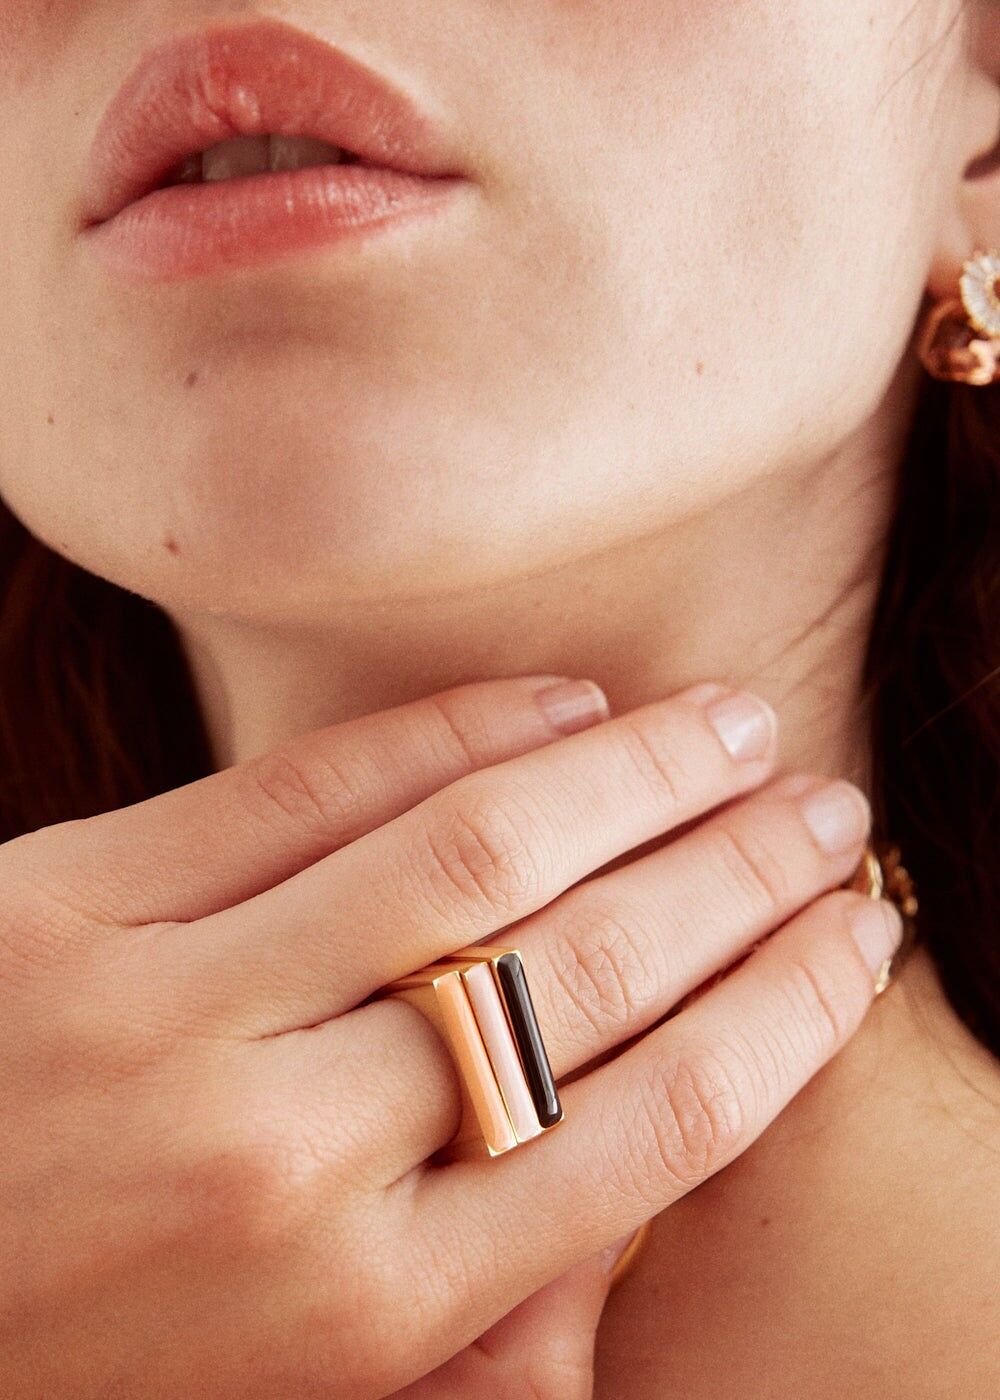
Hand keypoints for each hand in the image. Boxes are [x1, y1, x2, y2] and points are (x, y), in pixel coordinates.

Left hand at [0, 676, 900, 1397]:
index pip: (651, 1127)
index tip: (853, 940)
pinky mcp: (74, 900)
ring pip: (468, 854)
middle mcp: (293, 1157)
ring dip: (632, 776)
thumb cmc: (86, 1352)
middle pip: (588, 974)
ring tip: (732, 727)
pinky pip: (305, 789)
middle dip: (740, 878)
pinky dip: (452, 730)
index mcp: (368, 1308)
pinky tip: (557, 703)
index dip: (782, 1016)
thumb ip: (466, 1342)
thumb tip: (626, 1240)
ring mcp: (173, 1014)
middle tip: (825, 813)